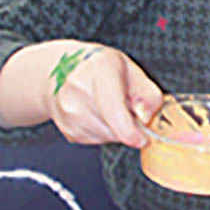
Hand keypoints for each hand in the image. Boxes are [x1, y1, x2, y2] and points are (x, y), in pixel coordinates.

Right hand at [46, 44, 162, 147]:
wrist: (62, 70)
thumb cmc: (103, 68)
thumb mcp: (132, 71)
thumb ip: (147, 94)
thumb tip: (145, 117)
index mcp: (100, 69)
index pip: (113, 109)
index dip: (130, 131)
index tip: (143, 140)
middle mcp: (77, 90)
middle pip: (114, 127)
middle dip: (129, 125)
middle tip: (127, 107)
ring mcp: (67, 112)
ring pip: (106, 137)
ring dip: (116, 129)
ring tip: (110, 107)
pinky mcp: (67, 130)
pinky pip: (96, 141)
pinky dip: (103, 132)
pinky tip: (98, 114)